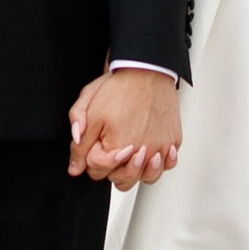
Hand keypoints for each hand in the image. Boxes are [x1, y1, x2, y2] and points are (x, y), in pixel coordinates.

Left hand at [68, 68, 181, 182]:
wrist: (146, 69)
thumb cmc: (120, 87)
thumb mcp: (89, 111)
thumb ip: (80, 144)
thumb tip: (75, 167)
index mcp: (117, 149)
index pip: (98, 172)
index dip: (92, 158)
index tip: (96, 141)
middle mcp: (142, 153)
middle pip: (122, 181)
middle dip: (112, 168)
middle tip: (112, 148)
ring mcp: (160, 148)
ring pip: (147, 177)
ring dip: (138, 171)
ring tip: (133, 155)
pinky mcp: (173, 140)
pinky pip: (169, 163)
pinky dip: (161, 162)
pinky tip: (153, 152)